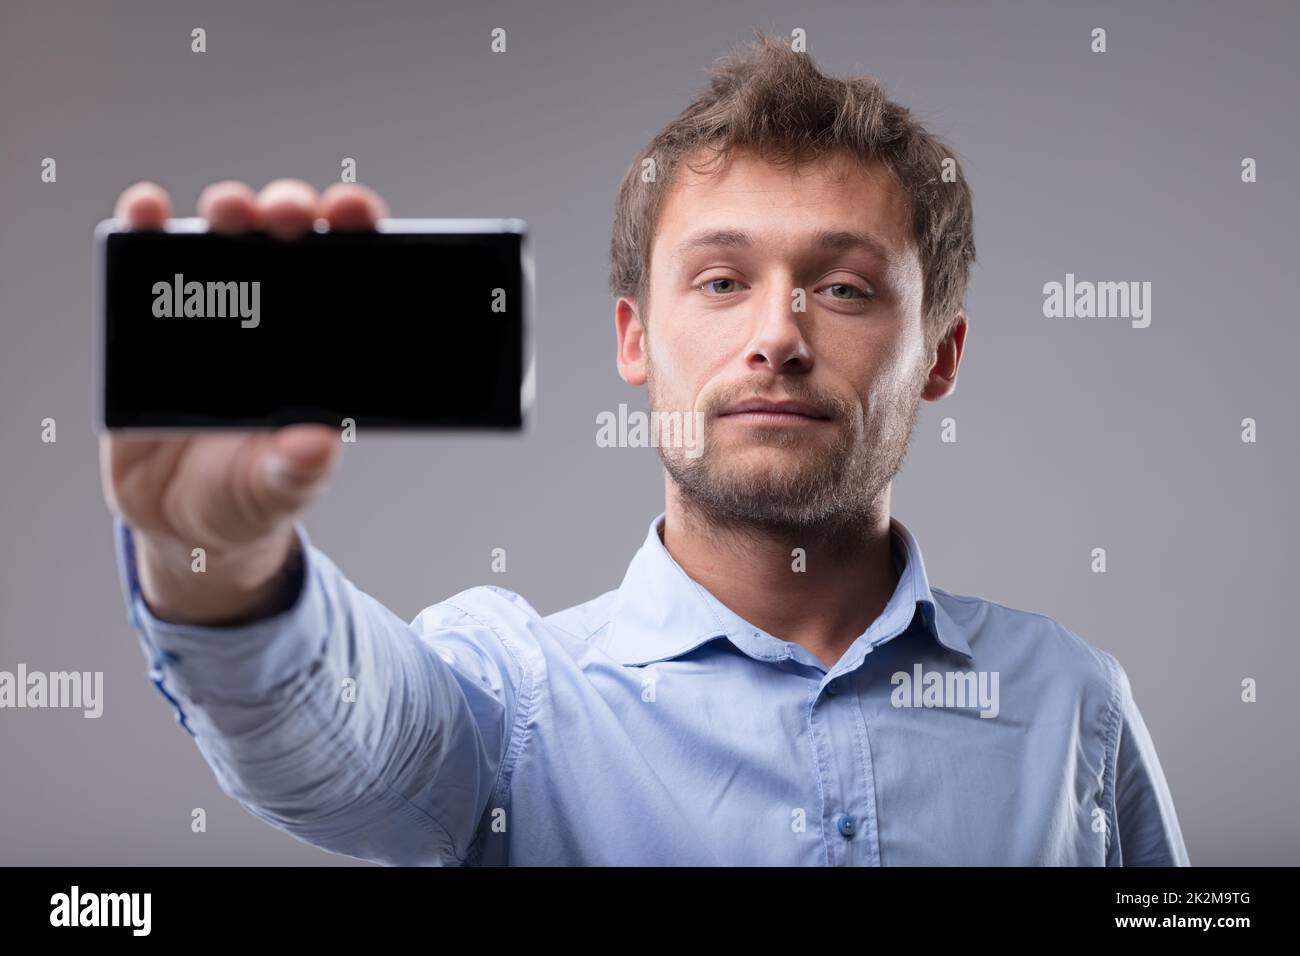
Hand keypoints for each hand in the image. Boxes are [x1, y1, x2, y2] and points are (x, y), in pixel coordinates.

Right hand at [99, 179, 389, 623]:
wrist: (178, 519)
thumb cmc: (249, 493)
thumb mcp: (279, 489)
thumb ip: (298, 469)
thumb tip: (318, 443)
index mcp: (321, 343)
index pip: (348, 269)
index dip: (355, 229)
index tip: (353, 211)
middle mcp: (273, 313)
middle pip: (288, 238)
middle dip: (291, 209)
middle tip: (289, 212)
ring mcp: (210, 311)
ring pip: (224, 237)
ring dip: (229, 209)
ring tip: (229, 211)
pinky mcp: (150, 321)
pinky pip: (147, 262)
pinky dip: (145, 225)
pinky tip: (146, 208)